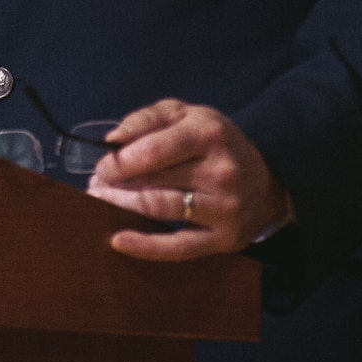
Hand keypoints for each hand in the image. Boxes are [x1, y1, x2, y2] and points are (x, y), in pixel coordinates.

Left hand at [85, 97, 292, 260]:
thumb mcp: (186, 115)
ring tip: (100, 201)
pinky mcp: (223, 239)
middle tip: (95, 184)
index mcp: (209, 134)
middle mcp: (221, 171)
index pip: (153, 149)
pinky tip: (118, 240)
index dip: (119, 160)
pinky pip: (178, 247)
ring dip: (121, 206)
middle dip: (115, 183)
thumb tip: (112, 138)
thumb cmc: (214, 144)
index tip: (101, 165)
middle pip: (154, 179)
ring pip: (161, 208)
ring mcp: (224, 207)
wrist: (265, 181)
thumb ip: (147, 118)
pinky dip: (145, 246)